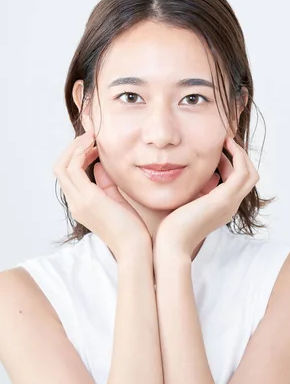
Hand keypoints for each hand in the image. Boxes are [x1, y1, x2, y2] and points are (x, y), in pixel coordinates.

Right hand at [53, 130, 150, 261]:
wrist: (135, 247)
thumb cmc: (131, 228)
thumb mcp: (115, 199)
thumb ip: (105, 182)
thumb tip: (100, 164)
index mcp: (80, 204)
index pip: (67, 174)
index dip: (77, 155)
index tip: (94, 145)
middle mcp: (75, 203)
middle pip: (59, 167)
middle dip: (73, 147)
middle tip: (90, 136)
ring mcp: (79, 202)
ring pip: (62, 166)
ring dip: (76, 147)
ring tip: (92, 138)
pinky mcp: (88, 199)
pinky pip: (74, 169)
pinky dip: (82, 154)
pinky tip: (96, 149)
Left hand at [153, 135, 259, 259]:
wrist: (172, 244)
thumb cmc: (172, 226)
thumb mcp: (187, 202)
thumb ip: (195, 189)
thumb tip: (194, 173)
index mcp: (223, 207)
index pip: (238, 182)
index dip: (231, 163)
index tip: (217, 151)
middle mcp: (231, 205)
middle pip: (250, 176)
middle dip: (240, 157)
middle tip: (225, 141)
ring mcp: (231, 202)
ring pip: (250, 173)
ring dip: (239, 153)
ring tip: (225, 140)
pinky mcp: (225, 198)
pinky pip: (242, 171)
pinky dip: (236, 155)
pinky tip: (223, 146)